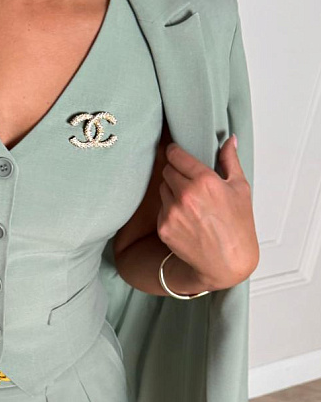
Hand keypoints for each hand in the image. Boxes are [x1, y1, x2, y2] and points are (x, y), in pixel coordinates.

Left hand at [157, 135, 258, 289]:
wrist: (227, 261)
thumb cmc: (238, 225)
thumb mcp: (240, 188)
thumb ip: (230, 160)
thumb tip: (230, 140)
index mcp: (204, 181)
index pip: (176, 156)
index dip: (174, 152)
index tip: (174, 152)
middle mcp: (185, 195)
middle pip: (167, 171)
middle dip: (176, 172)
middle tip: (188, 181)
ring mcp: (172, 212)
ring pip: (162, 189)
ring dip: (172, 191)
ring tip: (190, 203)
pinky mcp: (163, 227)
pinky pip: (161, 209)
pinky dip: (170, 210)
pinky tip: (186, 218)